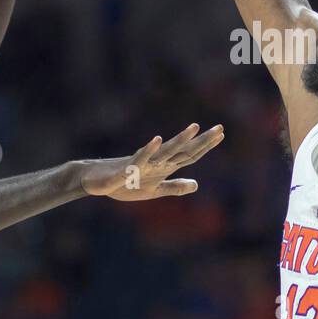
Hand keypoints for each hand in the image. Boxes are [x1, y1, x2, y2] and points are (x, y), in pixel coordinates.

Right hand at [79, 123, 223, 199]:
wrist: (96, 181)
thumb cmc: (124, 184)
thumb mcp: (155, 191)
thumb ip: (175, 187)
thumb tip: (196, 185)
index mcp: (164, 166)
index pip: (190, 155)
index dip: (205, 146)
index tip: (221, 134)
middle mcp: (156, 161)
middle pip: (183, 150)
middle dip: (202, 140)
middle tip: (220, 127)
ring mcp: (142, 163)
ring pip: (164, 150)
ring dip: (179, 139)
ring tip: (194, 127)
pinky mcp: (126, 168)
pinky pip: (138, 159)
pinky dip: (148, 150)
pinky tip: (155, 140)